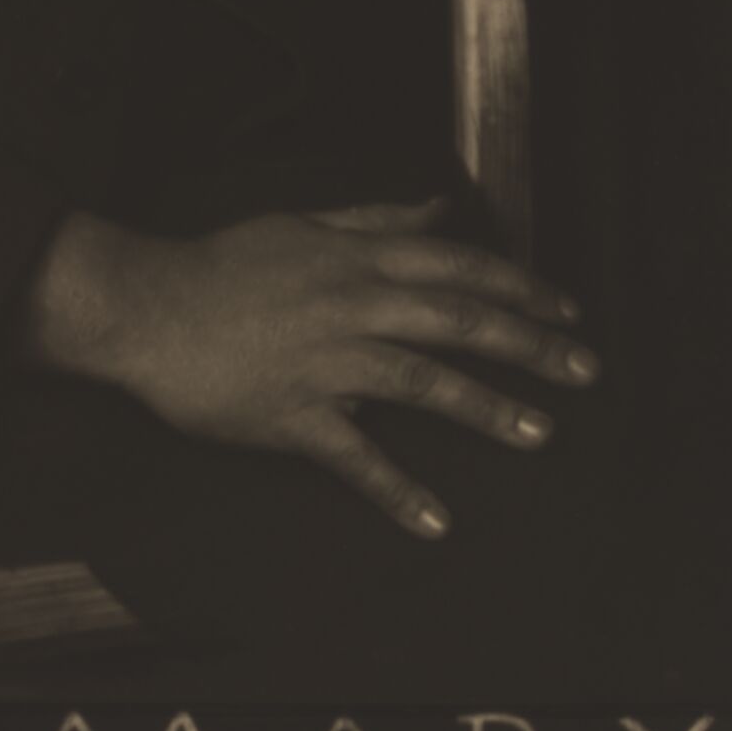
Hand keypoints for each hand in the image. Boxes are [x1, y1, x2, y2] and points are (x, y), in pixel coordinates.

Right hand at [22, 196, 595, 537]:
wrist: (145, 306)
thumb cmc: (223, 264)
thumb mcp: (302, 224)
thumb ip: (375, 219)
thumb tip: (439, 209)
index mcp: (354, 258)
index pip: (456, 267)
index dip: (519, 288)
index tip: (567, 311)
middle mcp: (350, 304)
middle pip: (456, 321)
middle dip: (529, 346)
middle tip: (586, 372)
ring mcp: (323, 361)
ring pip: (421, 382)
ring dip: (486, 409)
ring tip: (540, 434)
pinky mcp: (292, 414)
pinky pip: (353, 456)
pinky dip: (397, 490)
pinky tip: (438, 520)